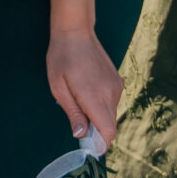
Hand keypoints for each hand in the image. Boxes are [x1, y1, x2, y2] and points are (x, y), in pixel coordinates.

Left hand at [45, 25, 121, 143]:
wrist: (76, 31)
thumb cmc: (61, 58)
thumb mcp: (59, 88)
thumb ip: (73, 113)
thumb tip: (81, 135)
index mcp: (95, 97)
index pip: (108, 131)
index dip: (100, 143)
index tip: (88, 146)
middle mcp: (111, 94)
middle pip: (110, 125)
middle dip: (96, 131)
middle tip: (77, 122)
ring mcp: (117, 87)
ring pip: (111, 113)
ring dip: (98, 116)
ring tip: (79, 99)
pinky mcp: (118, 81)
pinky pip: (112, 102)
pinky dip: (101, 104)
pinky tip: (86, 91)